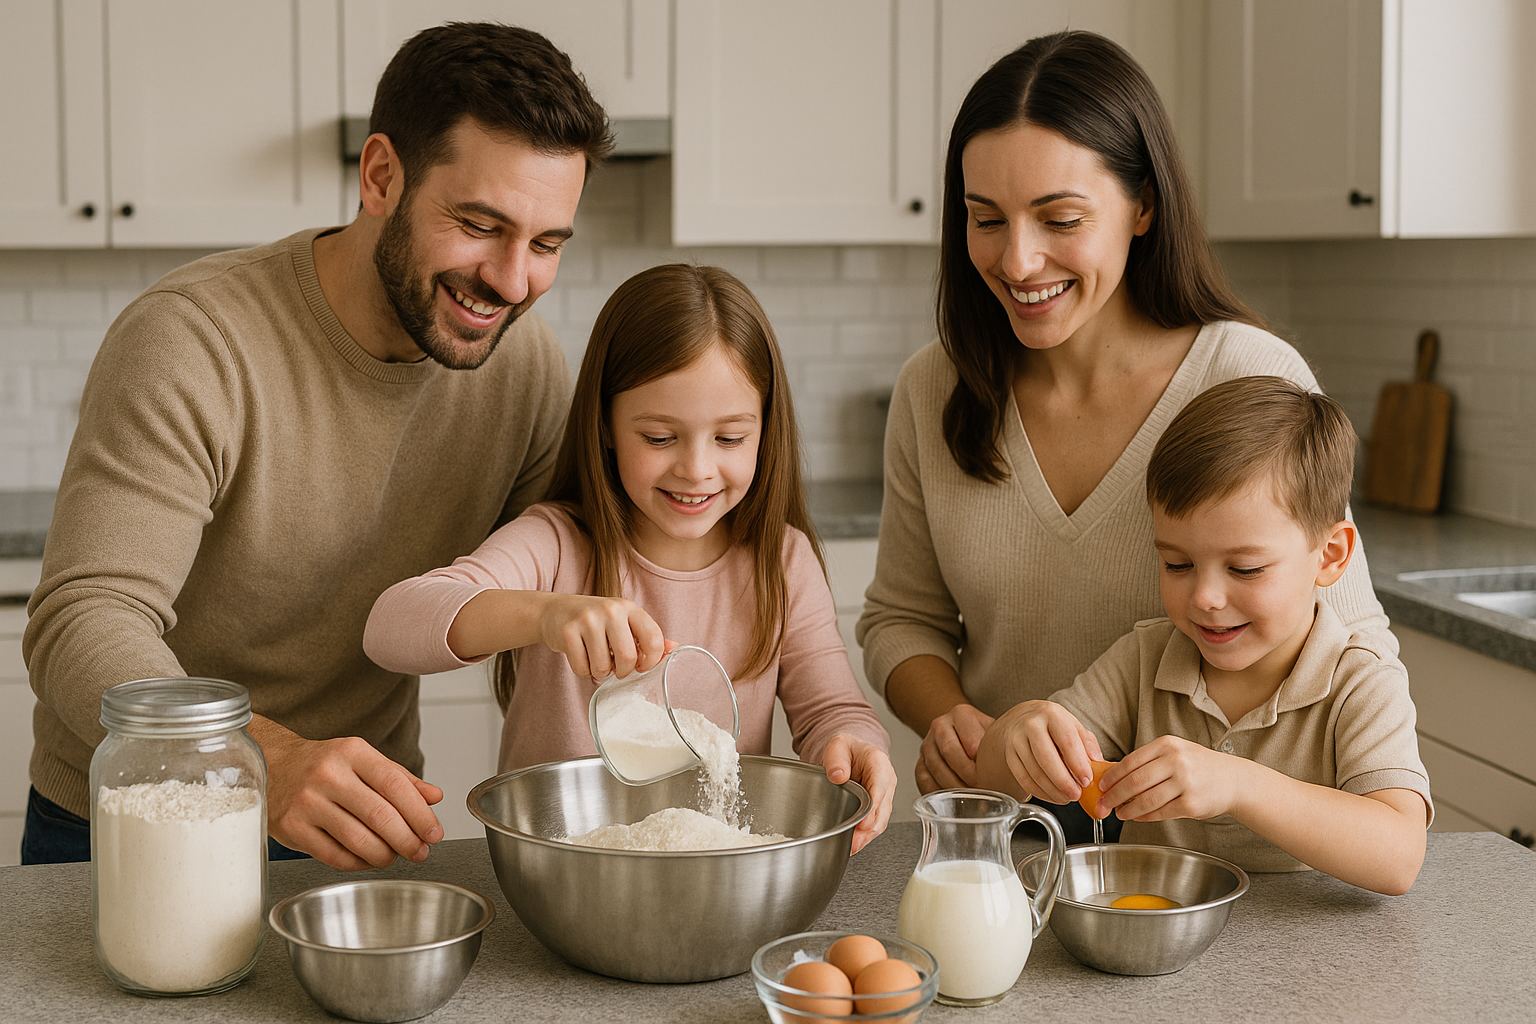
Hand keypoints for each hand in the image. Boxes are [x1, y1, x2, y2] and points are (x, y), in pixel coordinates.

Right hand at [250, 715, 444, 869]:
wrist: (271, 764)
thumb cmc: (323, 764)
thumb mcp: (363, 759)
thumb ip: (400, 778)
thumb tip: (434, 797)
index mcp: (352, 752)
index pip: (396, 785)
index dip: (420, 814)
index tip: (434, 832)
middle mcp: (328, 775)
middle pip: (380, 815)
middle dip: (408, 840)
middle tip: (420, 852)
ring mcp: (307, 803)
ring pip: (358, 840)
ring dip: (385, 855)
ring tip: (395, 856)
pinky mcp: (293, 828)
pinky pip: (335, 856)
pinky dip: (359, 863)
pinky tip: (369, 859)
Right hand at [538, 594, 666, 678]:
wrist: (556, 610)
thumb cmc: (597, 621)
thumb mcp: (624, 622)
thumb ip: (647, 636)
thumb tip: (675, 649)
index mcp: (629, 608)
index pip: (654, 638)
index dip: (652, 661)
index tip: (642, 666)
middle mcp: (610, 610)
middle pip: (628, 657)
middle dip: (623, 672)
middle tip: (617, 669)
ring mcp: (587, 620)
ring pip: (603, 666)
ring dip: (601, 672)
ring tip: (598, 660)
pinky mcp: (567, 632)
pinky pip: (582, 668)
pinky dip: (584, 671)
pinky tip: (583, 658)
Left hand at [821, 733, 896, 854]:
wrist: (851, 752)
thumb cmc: (847, 749)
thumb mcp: (837, 746)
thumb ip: (836, 759)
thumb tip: (838, 775)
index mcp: (878, 763)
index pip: (880, 787)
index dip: (873, 808)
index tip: (864, 824)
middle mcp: (886, 781)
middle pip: (883, 809)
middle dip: (869, 829)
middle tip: (853, 842)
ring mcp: (884, 796)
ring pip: (881, 820)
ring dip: (867, 836)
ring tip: (852, 847)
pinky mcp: (878, 807)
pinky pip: (875, 824)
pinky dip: (865, 835)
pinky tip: (854, 844)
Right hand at [914, 703, 993, 792]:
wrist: (961, 730)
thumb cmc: (983, 736)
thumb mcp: (994, 734)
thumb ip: (999, 746)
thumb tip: (1013, 771)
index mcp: (961, 714)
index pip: (970, 740)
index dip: (980, 762)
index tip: (990, 776)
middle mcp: (940, 725)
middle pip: (949, 751)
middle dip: (967, 775)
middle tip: (981, 788)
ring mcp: (927, 743)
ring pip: (935, 766)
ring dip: (953, 786)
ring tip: (970, 797)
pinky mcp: (920, 760)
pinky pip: (923, 778)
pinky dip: (937, 791)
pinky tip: (951, 799)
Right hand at [977, 700, 1103, 804]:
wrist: (1024, 719)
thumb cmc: (1054, 726)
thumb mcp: (1074, 726)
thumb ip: (1088, 744)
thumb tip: (1097, 763)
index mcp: (1052, 714)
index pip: (1066, 741)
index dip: (1078, 764)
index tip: (1087, 780)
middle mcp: (1031, 724)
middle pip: (1046, 758)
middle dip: (1063, 781)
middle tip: (1076, 795)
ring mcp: (1017, 740)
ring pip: (1034, 772)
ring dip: (1052, 790)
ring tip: (1067, 797)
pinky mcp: (1010, 755)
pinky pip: (1023, 779)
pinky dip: (1039, 792)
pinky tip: (1052, 795)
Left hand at [1099, 735, 1241, 822]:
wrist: (1234, 780)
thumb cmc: (1199, 766)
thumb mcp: (1175, 752)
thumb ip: (1149, 761)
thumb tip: (1115, 776)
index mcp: (1167, 745)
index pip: (1131, 761)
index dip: (1112, 776)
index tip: (1100, 785)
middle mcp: (1176, 761)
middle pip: (1135, 781)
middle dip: (1114, 795)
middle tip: (1103, 804)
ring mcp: (1185, 782)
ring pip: (1146, 799)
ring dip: (1128, 809)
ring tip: (1119, 813)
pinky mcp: (1191, 804)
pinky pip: (1161, 812)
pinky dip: (1145, 816)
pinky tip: (1137, 817)